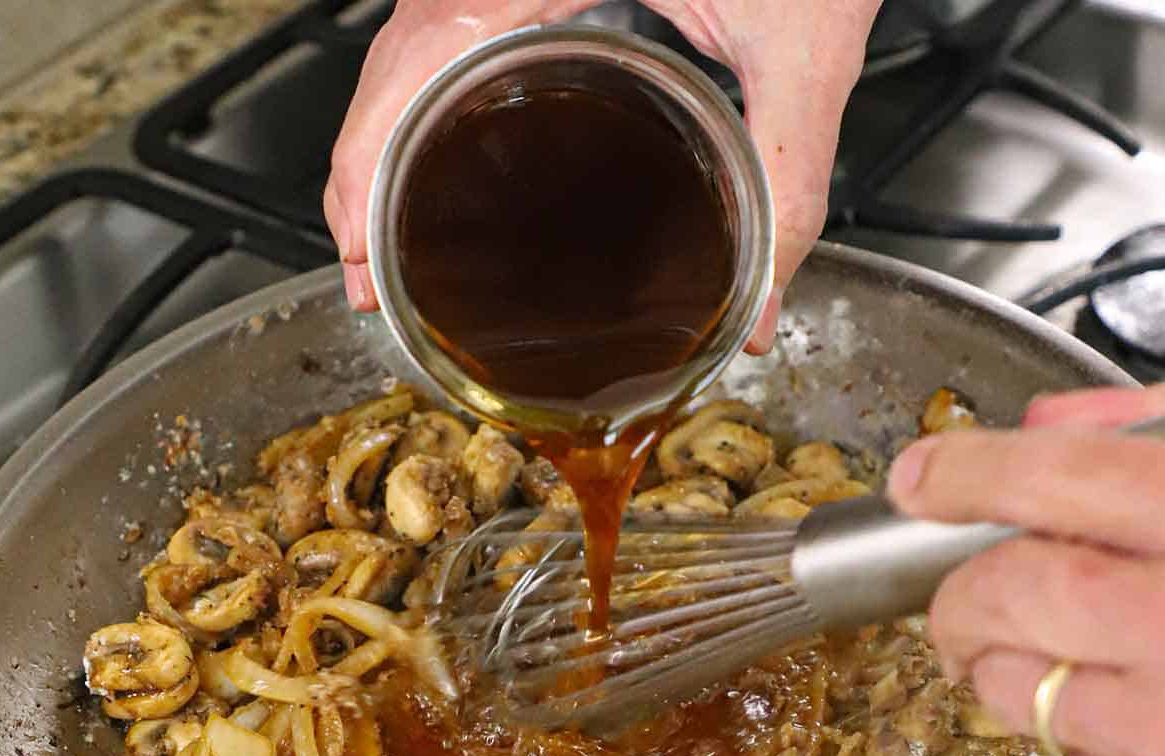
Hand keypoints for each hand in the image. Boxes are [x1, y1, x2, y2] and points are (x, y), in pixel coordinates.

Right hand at [324, 0, 880, 351]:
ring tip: (381, 235)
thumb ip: (788, 176)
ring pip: (407, 49)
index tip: (361, 253)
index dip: (367, 161)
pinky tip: (433, 162)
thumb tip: (757, 309)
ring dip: (383, 143)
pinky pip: (446, 36)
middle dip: (361, 174)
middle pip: (392, 61)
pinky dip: (421, 107)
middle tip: (365, 275)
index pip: (418, 54)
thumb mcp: (803, 44)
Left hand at [887, 377, 1164, 755]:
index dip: (970, 473)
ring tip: (1097, 661)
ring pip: (1010, 690)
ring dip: (1017, 669)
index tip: (921, 479)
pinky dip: (1092, 741)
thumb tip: (1049, 431)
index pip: (1060, 478)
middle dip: (964, 595)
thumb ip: (1164, 440)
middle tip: (972, 600)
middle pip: (1001, 596)